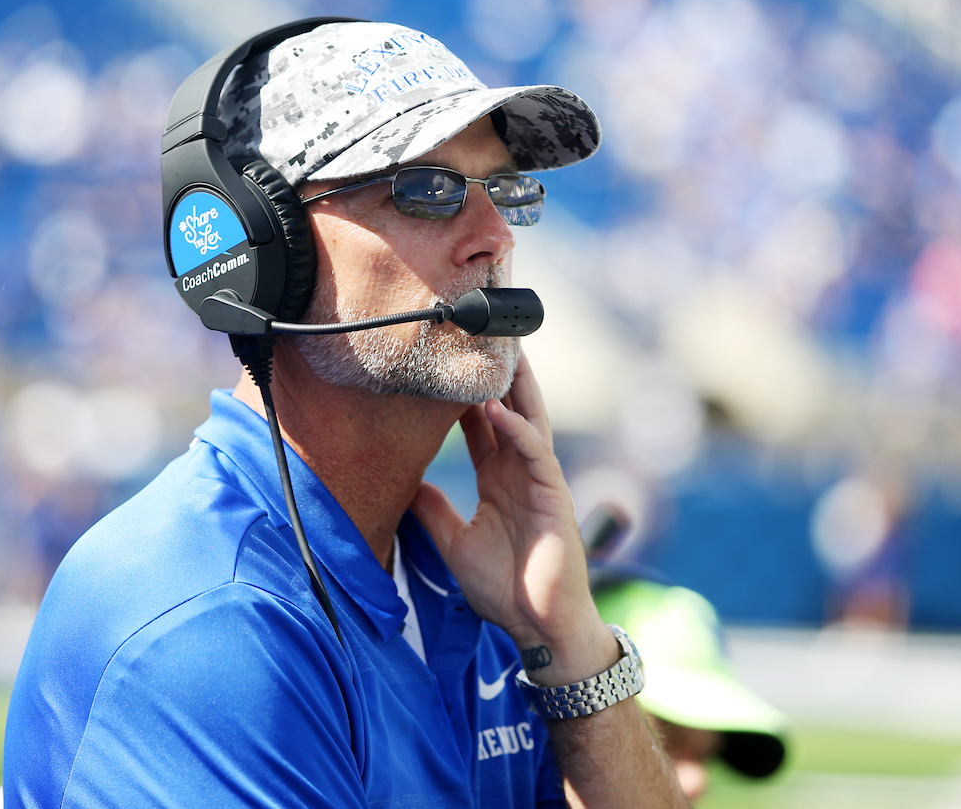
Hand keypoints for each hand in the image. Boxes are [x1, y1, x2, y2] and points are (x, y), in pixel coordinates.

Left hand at [410, 352, 614, 684]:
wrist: (538, 624)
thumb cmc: (505, 588)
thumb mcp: (455, 544)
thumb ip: (434, 512)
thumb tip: (407, 484)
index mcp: (498, 482)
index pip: (480, 428)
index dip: (465, 398)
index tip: (445, 367)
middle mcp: (519, 474)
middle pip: (509, 412)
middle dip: (498, 376)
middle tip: (483, 336)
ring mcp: (539, 481)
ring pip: (529, 420)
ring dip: (516, 386)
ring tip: (502, 350)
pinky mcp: (553, 495)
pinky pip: (535, 452)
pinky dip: (517, 428)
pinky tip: (496, 408)